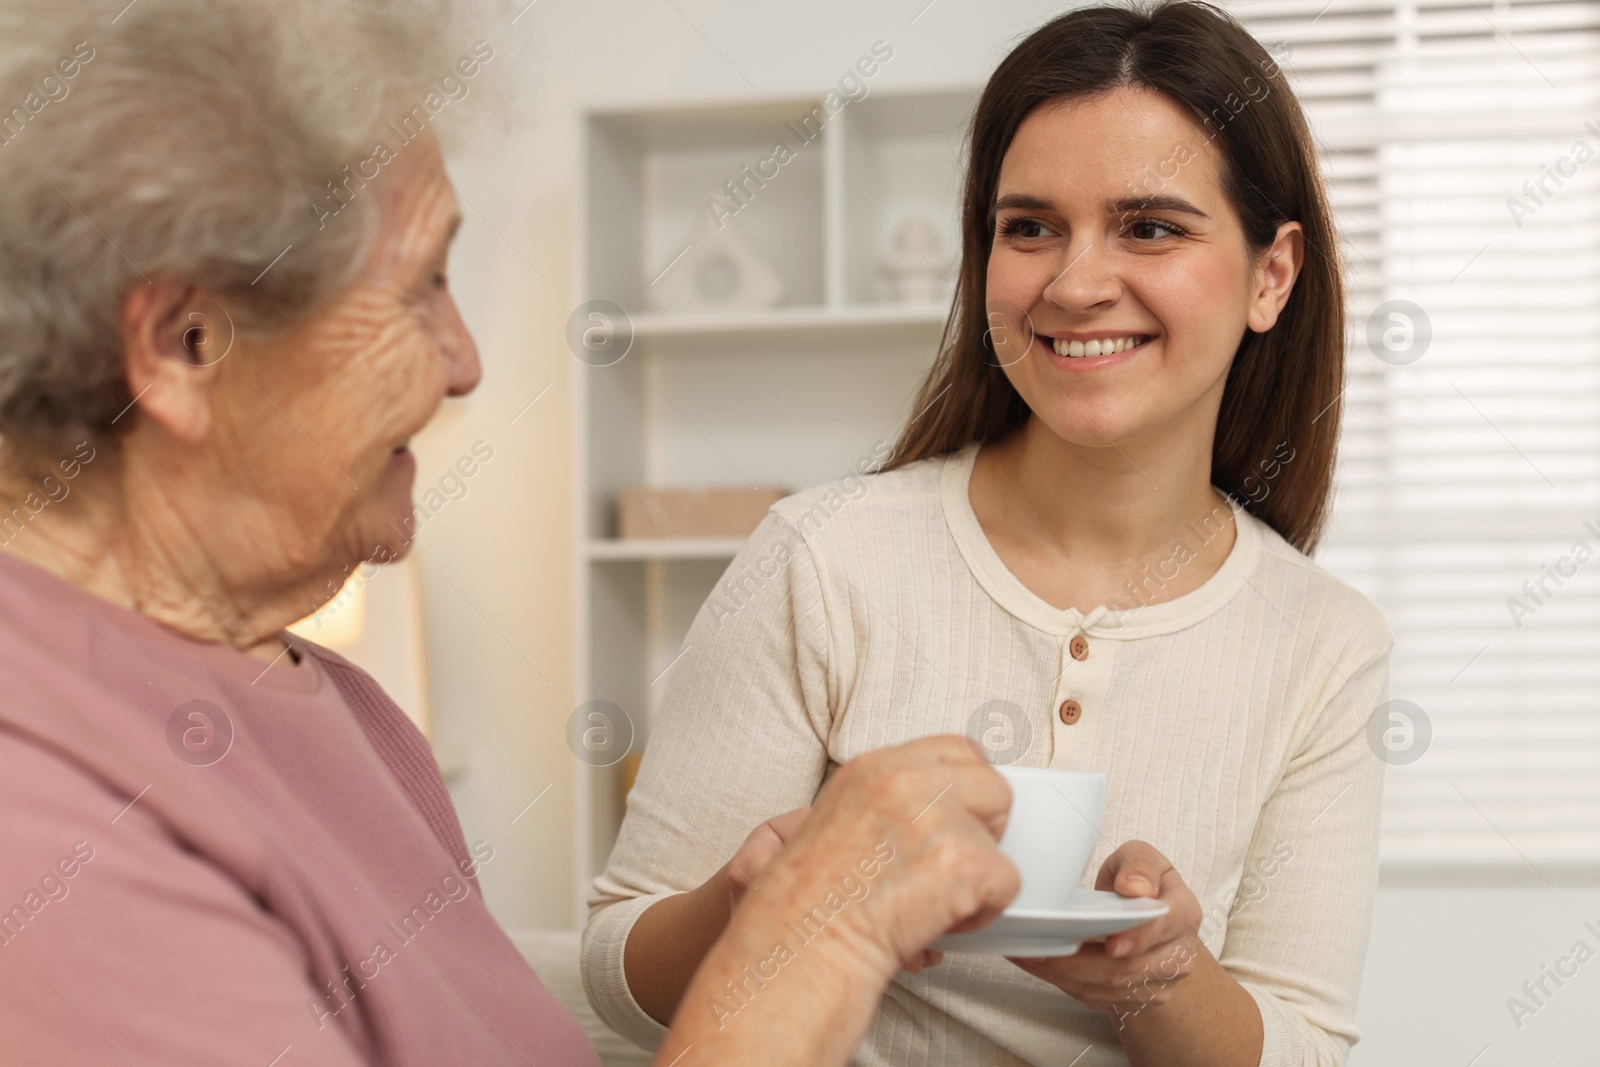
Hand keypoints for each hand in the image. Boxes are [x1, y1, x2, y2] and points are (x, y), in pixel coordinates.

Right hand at [743, 735, 1020, 981]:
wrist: (800, 943)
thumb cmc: (806, 900)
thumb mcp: (828, 820)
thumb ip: (885, 802)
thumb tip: (937, 807)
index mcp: (876, 766)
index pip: (956, 751)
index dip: (967, 790)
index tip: (958, 822)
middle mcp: (906, 779)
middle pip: (992, 784)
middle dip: (986, 827)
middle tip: (952, 866)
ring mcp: (937, 817)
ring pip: (1001, 838)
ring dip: (976, 876)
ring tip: (933, 903)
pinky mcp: (962, 860)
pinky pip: (1006, 883)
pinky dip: (981, 914)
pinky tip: (938, 924)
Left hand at [1007, 840, 1203, 1019]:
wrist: (1150, 924)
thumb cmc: (1141, 884)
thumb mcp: (1143, 859)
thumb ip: (1141, 865)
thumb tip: (1135, 888)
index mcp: (1182, 913)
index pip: (1165, 926)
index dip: (1139, 937)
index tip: (1112, 943)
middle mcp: (1176, 955)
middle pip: (1129, 967)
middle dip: (1080, 961)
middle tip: (1039, 945)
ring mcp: (1156, 983)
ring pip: (1106, 987)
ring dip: (1063, 973)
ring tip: (1028, 952)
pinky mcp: (1131, 999)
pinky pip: (1094, 997)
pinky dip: (1061, 981)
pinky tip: (1037, 963)